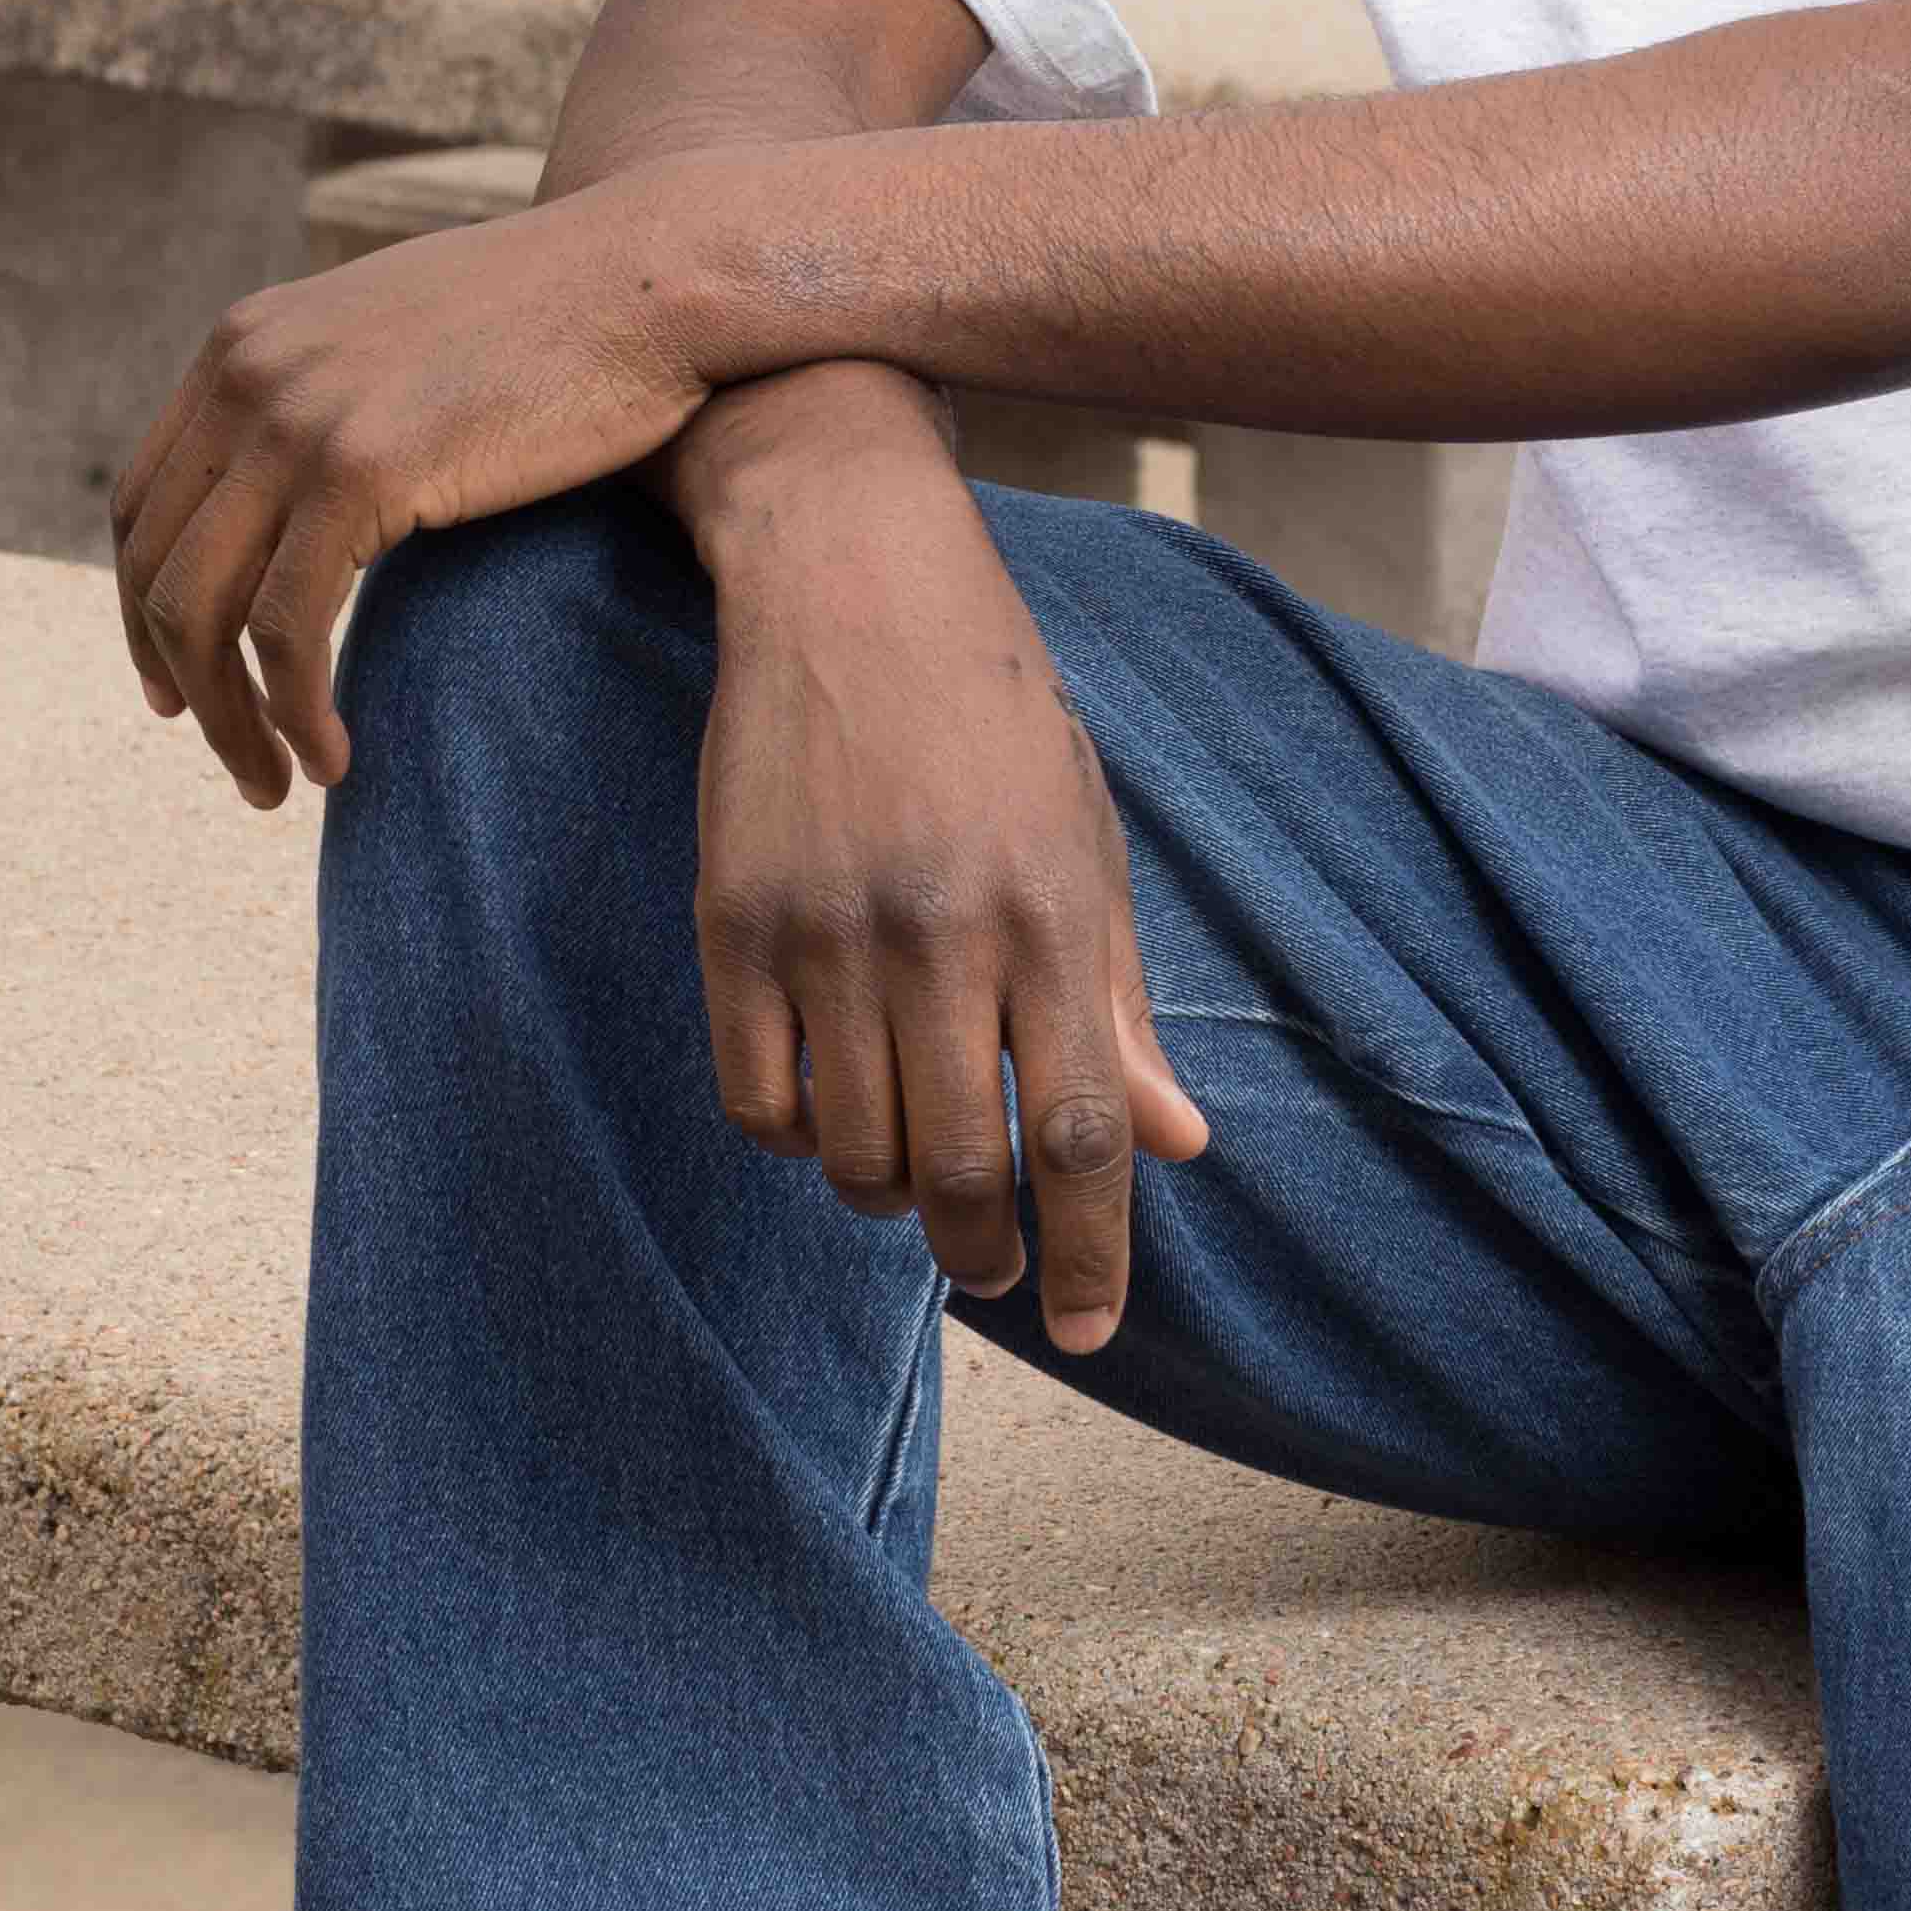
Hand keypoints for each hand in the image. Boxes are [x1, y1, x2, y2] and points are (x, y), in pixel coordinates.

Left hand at [115, 201, 716, 804]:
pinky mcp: (362, 470)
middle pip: (155, 569)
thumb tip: (318, 490)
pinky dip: (295, 713)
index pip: (141, 505)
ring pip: (204, 614)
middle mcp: (248, 373)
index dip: (143, 613)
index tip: (179, 689)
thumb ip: (337, 397)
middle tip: (236, 762)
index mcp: (246, 341)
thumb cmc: (562, 321)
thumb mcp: (405, 340)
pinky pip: (287, 631)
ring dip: (230, 722)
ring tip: (276, 785)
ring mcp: (296, 418)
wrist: (651, 277)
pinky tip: (334, 757)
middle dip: (182, 685)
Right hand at [686, 398, 1207, 1351]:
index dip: (1090, 1253)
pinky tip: (826, 1109)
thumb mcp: (1088, 839)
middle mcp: (941, 934)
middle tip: (990, 1269)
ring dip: (886, 1195)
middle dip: (983, 1253)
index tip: (1089, 1330)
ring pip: (849, 1153)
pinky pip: (755, 1098)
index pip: (1080, 1134)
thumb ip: (1120, 1002)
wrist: (852, 580)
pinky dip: (795, 1137)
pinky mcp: (732, 918)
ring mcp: (827, 931)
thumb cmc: (994, 714)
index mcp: (1051, 915)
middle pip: (960, 1169)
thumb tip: (1178, 1146)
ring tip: (909, 1170)